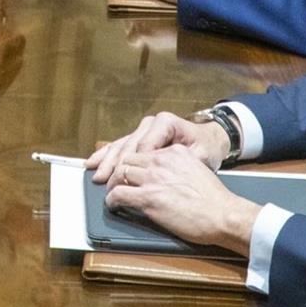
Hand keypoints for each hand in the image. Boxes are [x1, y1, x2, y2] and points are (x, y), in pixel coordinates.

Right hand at [88, 110, 228, 183]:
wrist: (211, 141)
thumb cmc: (208, 149)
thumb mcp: (201, 156)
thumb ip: (179, 163)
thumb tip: (159, 174)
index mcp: (165, 123)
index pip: (143, 147)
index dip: (132, 166)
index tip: (126, 183)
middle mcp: (152, 123)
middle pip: (128, 146)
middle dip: (114, 165)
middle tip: (103, 181)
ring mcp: (145, 129)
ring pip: (121, 145)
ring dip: (107, 161)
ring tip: (95, 173)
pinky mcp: (141, 136)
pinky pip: (121, 145)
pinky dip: (107, 155)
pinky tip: (94, 161)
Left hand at [103, 145, 259, 254]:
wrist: (223, 215)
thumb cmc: (215, 200)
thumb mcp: (197, 170)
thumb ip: (179, 168)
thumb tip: (167, 179)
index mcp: (174, 152)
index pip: (143, 150)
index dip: (131, 160)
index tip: (127, 167)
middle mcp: (161, 160)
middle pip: (128, 159)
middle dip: (118, 169)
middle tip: (114, 180)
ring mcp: (153, 178)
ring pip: (120, 173)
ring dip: (112, 183)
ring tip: (112, 192)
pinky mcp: (148, 198)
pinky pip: (118, 194)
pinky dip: (111, 200)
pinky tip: (113, 205)